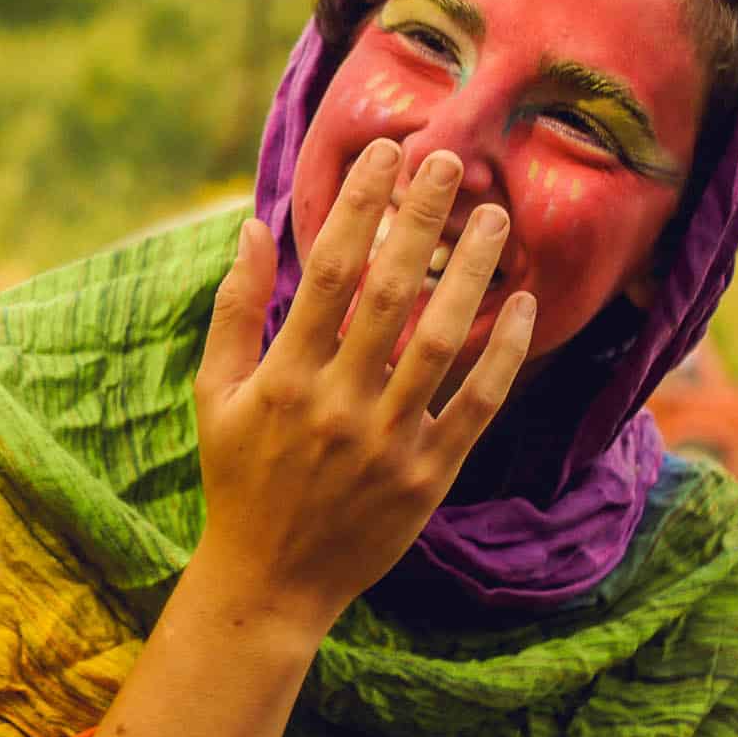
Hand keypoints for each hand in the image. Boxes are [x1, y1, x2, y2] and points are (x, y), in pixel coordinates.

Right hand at [194, 139, 534, 636]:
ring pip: (440, 341)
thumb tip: (252, 226)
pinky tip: (522, 304)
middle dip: (420, 219)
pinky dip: (503, 354)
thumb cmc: (238, 476)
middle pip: (390, 293)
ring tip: (494, 217)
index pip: (329, 271)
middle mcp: (337, 403)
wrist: (268, 583)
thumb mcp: (215, 393)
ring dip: (470, 273)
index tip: (385, 153)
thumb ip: (235, 309)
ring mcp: (387, 442)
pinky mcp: (428, 477)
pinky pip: (476, 405)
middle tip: (448, 160)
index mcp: (284, 376)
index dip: (360, 206)